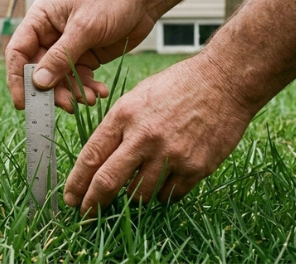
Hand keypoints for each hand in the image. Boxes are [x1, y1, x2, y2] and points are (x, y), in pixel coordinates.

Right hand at [5, 0, 156, 111]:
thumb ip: (61, 57)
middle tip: (68, 106)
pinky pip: (79, 80)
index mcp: (40, 20)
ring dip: (73, 93)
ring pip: (59, 80)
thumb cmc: (111, 0)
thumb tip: (38, 83)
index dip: (17, 79)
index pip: (18, 52)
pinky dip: (87, 89)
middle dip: (53, 91)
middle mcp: (49, 35)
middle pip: (39, 72)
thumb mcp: (85, 28)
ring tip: (90, 100)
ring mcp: (68, 48)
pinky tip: (100, 93)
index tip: (22, 103)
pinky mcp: (85, 58)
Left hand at [62, 54, 254, 216]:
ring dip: (133, 197)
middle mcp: (144, 136)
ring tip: (136, 188)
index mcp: (125, 115)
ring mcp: (171, 154)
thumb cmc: (178, 85)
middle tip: (85, 214)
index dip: (77, 183)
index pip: (91, 156)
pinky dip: (163, 193)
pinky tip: (165, 181)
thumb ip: (119, 126)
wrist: (224, 80)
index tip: (70, 198)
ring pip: (139, 195)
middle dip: (92, 203)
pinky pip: (169, 195)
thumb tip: (101, 159)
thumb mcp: (138, 96)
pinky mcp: (195, 167)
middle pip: (108, 182)